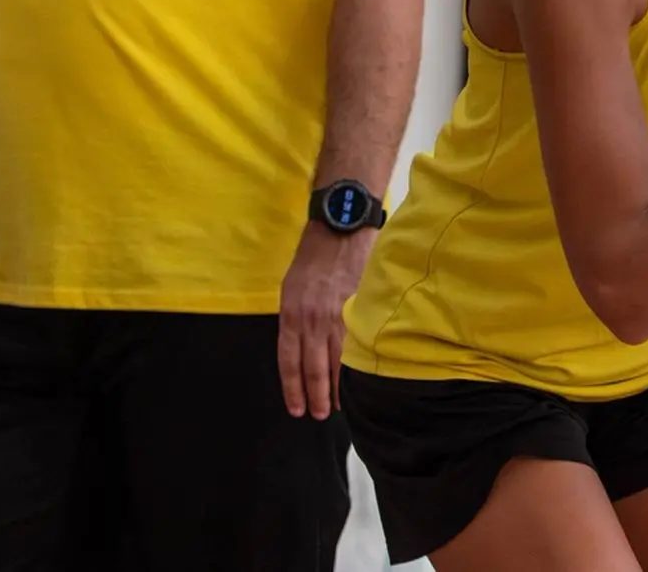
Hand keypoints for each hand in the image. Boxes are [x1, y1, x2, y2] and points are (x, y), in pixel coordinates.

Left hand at [277, 221, 374, 420]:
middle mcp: (312, 320)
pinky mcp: (359, 311)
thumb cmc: (312, 258)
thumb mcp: (290, 288)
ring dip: (336, 389)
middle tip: (318, 415)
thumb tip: (299, 349)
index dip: (292, 388)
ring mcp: (338, 317)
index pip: (289, 361)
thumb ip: (293, 319)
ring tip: (337, 407)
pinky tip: (357, 382)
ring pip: (336, 363)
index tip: (296, 409)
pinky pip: (355, 346)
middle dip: (315, 396)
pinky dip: (355, 368)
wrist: (340, 231)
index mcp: (291, 314)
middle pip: (312, 368)